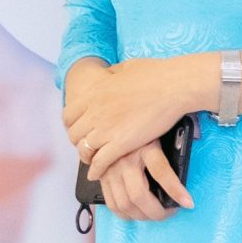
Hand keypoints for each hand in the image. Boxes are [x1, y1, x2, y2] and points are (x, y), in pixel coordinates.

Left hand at [67, 54, 207, 184]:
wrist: (173, 86)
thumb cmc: (155, 73)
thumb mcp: (124, 67)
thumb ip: (111, 75)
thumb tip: (108, 75)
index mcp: (94, 92)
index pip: (68, 115)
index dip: (72, 125)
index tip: (80, 129)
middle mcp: (94, 111)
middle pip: (74, 135)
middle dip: (79, 142)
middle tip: (87, 146)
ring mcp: (106, 128)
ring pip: (84, 150)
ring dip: (87, 157)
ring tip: (92, 161)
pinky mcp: (121, 144)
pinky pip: (100, 162)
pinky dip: (97, 170)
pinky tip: (98, 174)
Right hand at [99, 134, 196, 221]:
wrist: (117, 116)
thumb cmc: (145, 125)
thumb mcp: (160, 133)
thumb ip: (172, 150)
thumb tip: (184, 174)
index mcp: (145, 146)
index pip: (161, 172)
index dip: (176, 191)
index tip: (188, 203)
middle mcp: (126, 158)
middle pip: (139, 196)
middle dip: (157, 212)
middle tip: (169, 213)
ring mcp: (111, 168)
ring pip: (124, 203)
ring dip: (142, 216)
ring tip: (154, 215)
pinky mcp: (102, 175)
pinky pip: (111, 202)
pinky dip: (124, 214)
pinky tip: (135, 213)